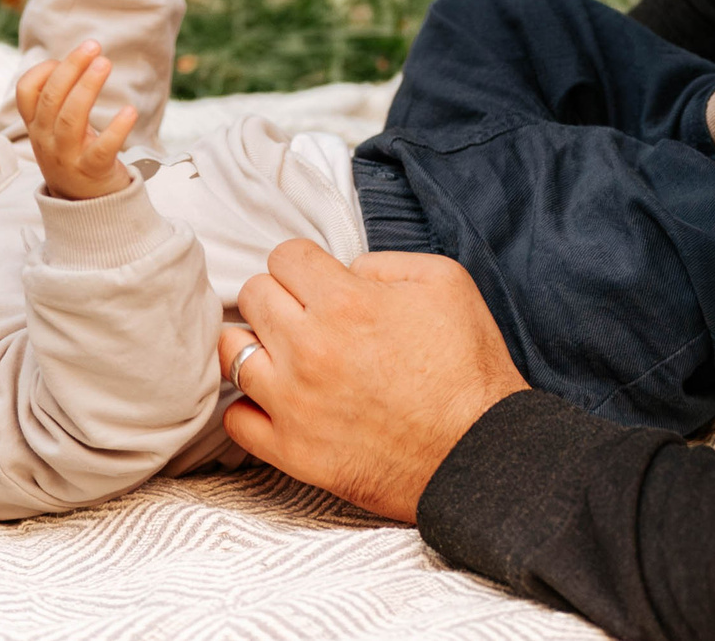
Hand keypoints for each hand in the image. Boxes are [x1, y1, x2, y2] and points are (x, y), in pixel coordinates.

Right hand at [14, 39, 137, 200]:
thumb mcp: (56, 128)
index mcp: (37, 125)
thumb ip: (58, 99)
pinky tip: (129, 111)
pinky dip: (116, 129)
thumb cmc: (74, 154)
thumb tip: (76, 58)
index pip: (26, 92)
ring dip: (87, 87)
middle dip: (71, 67)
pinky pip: (102, 149)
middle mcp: (46, 139)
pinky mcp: (92, 171)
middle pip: (51, 98)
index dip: (44, 69)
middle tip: (93, 45)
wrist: (85, 205)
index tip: (65, 58)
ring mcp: (67, 156)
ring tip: (104, 63)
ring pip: (71, 118)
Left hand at [219, 242, 527, 524]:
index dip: (304, 264)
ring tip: (284, 354)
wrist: (482, 458)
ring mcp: (294, 402)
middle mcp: (309, 347)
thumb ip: (384, 263)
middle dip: (280, 296)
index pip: (284, 256)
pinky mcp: (292, 451)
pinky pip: (236, 419)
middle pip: (253, 294)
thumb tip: (345, 271)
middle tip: (307, 316)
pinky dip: (250, 406)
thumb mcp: (446, 282)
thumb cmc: (470, 370)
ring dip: (256, 344)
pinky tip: (276, 400)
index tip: (320, 282)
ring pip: (232, 351)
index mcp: (345, 302)